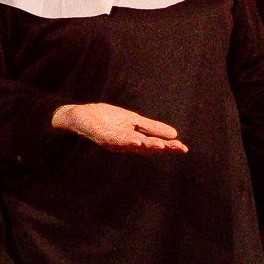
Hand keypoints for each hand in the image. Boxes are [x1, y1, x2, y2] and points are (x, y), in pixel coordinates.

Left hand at [51, 103, 188, 152]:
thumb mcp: (133, 119)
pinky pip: (117, 140)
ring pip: (134, 145)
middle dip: (163, 148)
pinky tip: (138, 141)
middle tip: (179, 148)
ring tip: (161, 146)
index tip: (183, 148)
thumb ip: (151, 127)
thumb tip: (174, 133)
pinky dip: (127, 141)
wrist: (80, 115)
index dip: (168, 146)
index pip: (154, 143)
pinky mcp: (103, 137)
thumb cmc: (104, 118)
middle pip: (146, 147)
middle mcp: (125, 144)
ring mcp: (114, 142)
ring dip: (147, 146)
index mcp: (134, 139)